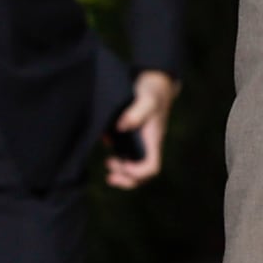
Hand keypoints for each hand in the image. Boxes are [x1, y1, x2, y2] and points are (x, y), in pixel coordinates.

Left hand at [106, 71, 176, 190]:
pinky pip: (127, 156)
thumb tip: (121, 126)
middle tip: (109, 176)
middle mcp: (149, 145)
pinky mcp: (134, 137)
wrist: (155, 82)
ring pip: (134, 168)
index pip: (151, 167)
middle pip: (143, 176)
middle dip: (126, 180)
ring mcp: (142, 143)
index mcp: (153, 141)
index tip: (124, 163)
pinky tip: (107, 142)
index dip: (137, 172)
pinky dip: (117, 157)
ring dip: (121, 172)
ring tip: (108, 163)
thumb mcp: (146, 98)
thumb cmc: (152, 91)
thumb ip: (135, 112)